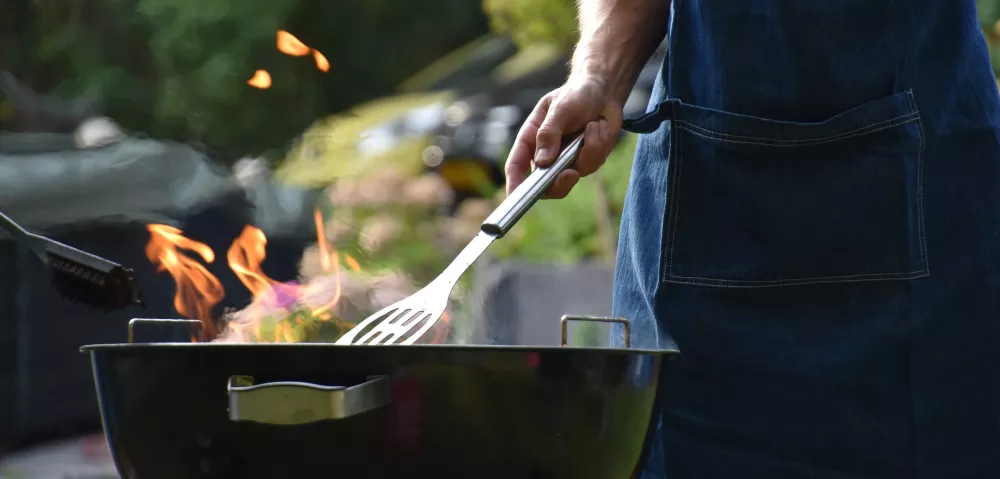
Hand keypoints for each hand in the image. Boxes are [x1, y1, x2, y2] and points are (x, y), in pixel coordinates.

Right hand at [504, 74, 623, 198]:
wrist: (603, 91)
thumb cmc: (576, 94)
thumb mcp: (560, 108)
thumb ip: (549, 133)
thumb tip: (543, 162)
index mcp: (531, 139)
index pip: (516, 166)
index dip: (514, 184)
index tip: (515, 197)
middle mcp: (546, 154)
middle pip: (545, 184)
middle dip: (559, 183)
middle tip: (571, 174)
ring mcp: (566, 160)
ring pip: (574, 174)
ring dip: (589, 150)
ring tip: (594, 125)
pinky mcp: (586, 160)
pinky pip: (593, 164)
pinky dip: (600, 145)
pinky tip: (599, 127)